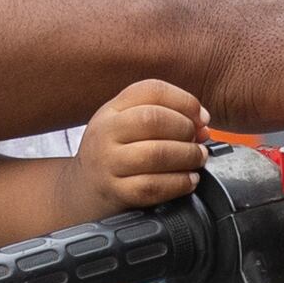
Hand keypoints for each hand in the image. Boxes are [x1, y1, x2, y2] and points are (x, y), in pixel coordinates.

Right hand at [53, 80, 210, 223]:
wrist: (80, 191)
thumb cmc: (114, 155)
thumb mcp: (125, 126)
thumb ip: (162, 117)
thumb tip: (203, 123)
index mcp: (112, 109)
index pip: (151, 90)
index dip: (185, 101)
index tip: (201, 117)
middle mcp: (105, 132)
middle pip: (153, 119)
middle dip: (186, 129)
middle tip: (198, 141)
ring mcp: (107, 163)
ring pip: (155, 154)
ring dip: (187, 156)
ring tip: (197, 160)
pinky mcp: (114, 192)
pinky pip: (152, 186)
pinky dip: (178, 183)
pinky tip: (189, 181)